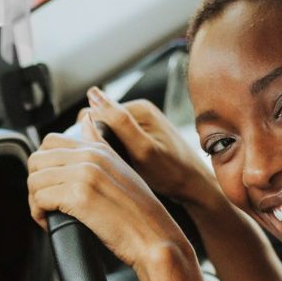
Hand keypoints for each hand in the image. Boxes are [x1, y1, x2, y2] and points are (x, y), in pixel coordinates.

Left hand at [27, 130, 193, 272]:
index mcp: (97, 148)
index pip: (50, 142)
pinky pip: (39, 199)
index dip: (42, 165)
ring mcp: (84, 175)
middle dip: (35, 183)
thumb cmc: (139, 212)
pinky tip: (49, 223)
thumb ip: (101, 144)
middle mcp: (90, 157)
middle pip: (36, 160)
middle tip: (43, 203)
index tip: (48, 184)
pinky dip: (38, 214)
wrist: (155, 237)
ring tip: (46, 214)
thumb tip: (86, 120)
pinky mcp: (79, 197)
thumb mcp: (121, 168)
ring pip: (34, 181)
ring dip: (34, 201)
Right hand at [79, 87, 220, 209]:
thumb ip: (118, 122)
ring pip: (106, 132)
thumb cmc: (171, 172)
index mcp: (138, 108)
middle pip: (99, 122)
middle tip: (109, 165)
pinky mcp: (143, 134)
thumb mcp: (141, 149)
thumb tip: (93, 93)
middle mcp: (140, 110)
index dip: (86, 135)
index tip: (95, 158)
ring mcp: (142, 122)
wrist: (195, 186)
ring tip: (117, 167)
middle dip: (96, 141)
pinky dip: (114, 152)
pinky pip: (117, 140)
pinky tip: (123, 166)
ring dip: (104, 147)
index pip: (92, 113)